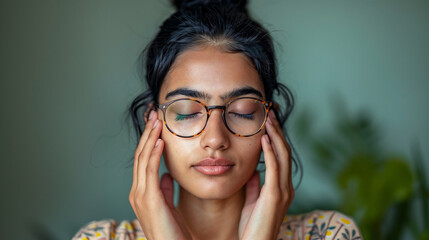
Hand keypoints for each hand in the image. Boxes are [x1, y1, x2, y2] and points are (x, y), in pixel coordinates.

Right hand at [129, 110, 191, 239]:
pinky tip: (160, 141)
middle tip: (154, 114)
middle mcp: (137, 192)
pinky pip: (150, 171)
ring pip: (143, 159)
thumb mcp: (169, 206)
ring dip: (150, 138)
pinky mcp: (148, 199)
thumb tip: (166, 175)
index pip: (143, 160)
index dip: (149, 140)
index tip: (156, 124)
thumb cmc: (173, 232)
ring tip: (157, 121)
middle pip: (140, 155)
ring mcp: (140, 195)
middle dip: (148, 133)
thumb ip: (165, 190)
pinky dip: (154, 154)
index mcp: (141, 192)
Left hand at [238, 110, 293, 239]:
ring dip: (275, 136)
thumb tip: (253, 170)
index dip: (276, 138)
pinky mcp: (274, 196)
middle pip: (284, 151)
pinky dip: (271, 152)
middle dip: (277, 131)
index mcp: (281, 187)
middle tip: (270, 112)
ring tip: (268, 119)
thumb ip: (254, 185)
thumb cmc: (251, 227)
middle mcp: (286, 187)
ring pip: (282, 156)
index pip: (281, 156)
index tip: (267, 121)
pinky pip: (274, 169)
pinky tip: (264, 138)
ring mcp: (283, 192)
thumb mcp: (252, 201)